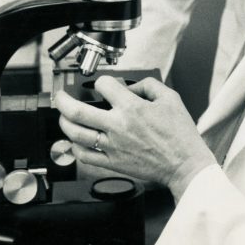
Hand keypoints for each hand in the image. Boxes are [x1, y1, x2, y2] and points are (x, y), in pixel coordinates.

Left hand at [54, 76, 215, 199]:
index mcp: (132, 108)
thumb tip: (130, 87)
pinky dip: (75, 147)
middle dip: (63, 100)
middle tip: (60, 96)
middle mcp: (118, 126)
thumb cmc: (179, 134)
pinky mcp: (112, 163)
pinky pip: (84, 156)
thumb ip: (148, 85)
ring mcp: (112, 146)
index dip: (102, 81)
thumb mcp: (170, 98)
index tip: (103, 84)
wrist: (184, 164)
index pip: (104, 86)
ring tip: (63, 116)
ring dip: (64, 123)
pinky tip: (75, 140)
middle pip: (77, 111)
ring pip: (76, 134)